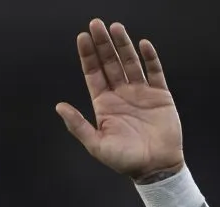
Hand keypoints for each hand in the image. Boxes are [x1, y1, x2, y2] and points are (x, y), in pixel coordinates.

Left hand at [56, 19, 184, 179]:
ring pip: (130, 63)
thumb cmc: (125, 161)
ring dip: (123, 45)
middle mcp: (121, 94)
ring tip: (116, 27)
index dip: (88, 56)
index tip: (82, 38)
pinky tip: (143, 44)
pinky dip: (150, 58)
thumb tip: (59, 106)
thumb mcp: (97, 145)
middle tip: (96, 24)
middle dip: (103, 44)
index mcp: (104, 104)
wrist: (156, 168)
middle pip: (110, 63)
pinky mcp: (160, 95)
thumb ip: (78, 125)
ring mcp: (141, 92)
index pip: (94, 74)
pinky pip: (155, 72)